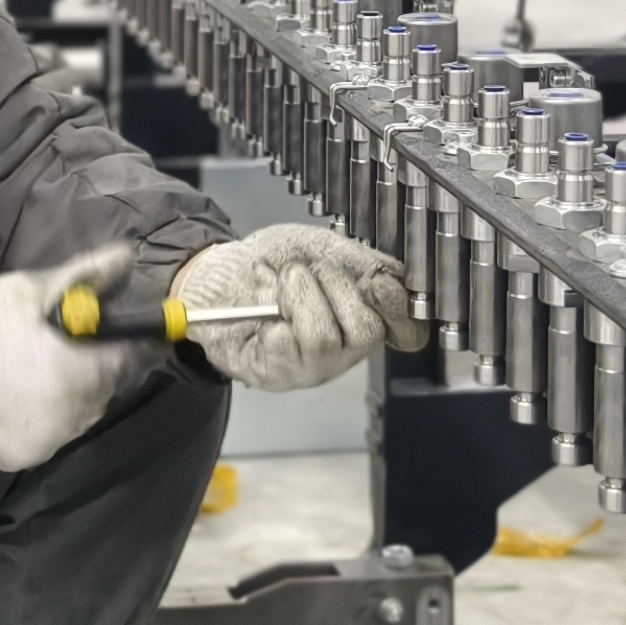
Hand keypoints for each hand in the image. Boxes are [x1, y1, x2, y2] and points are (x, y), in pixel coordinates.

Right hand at [0, 244, 155, 472]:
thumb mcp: (29, 289)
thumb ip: (85, 275)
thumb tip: (127, 258)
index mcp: (74, 375)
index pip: (126, 362)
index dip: (127, 344)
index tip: (121, 332)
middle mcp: (65, 419)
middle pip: (103, 392)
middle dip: (96, 369)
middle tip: (74, 347)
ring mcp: (41, 445)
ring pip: (76, 417)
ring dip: (72, 395)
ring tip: (46, 370)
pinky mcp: (15, 460)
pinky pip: (48, 435)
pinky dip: (45, 416)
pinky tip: (24, 394)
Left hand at [172, 227, 424, 390]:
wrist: (222, 275)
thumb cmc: (275, 264)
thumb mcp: (321, 250)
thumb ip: (360, 262)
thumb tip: (394, 276)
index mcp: (362, 319)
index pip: (404, 330)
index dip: (394, 305)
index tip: (375, 280)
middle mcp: (342, 351)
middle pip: (364, 331)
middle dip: (333, 287)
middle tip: (303, 269)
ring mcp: (310, 367)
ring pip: (322, 338)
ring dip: (297, 294)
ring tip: (281, 281)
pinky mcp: (275, 374)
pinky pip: (282, 343)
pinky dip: (267, 308)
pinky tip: (260, 304)